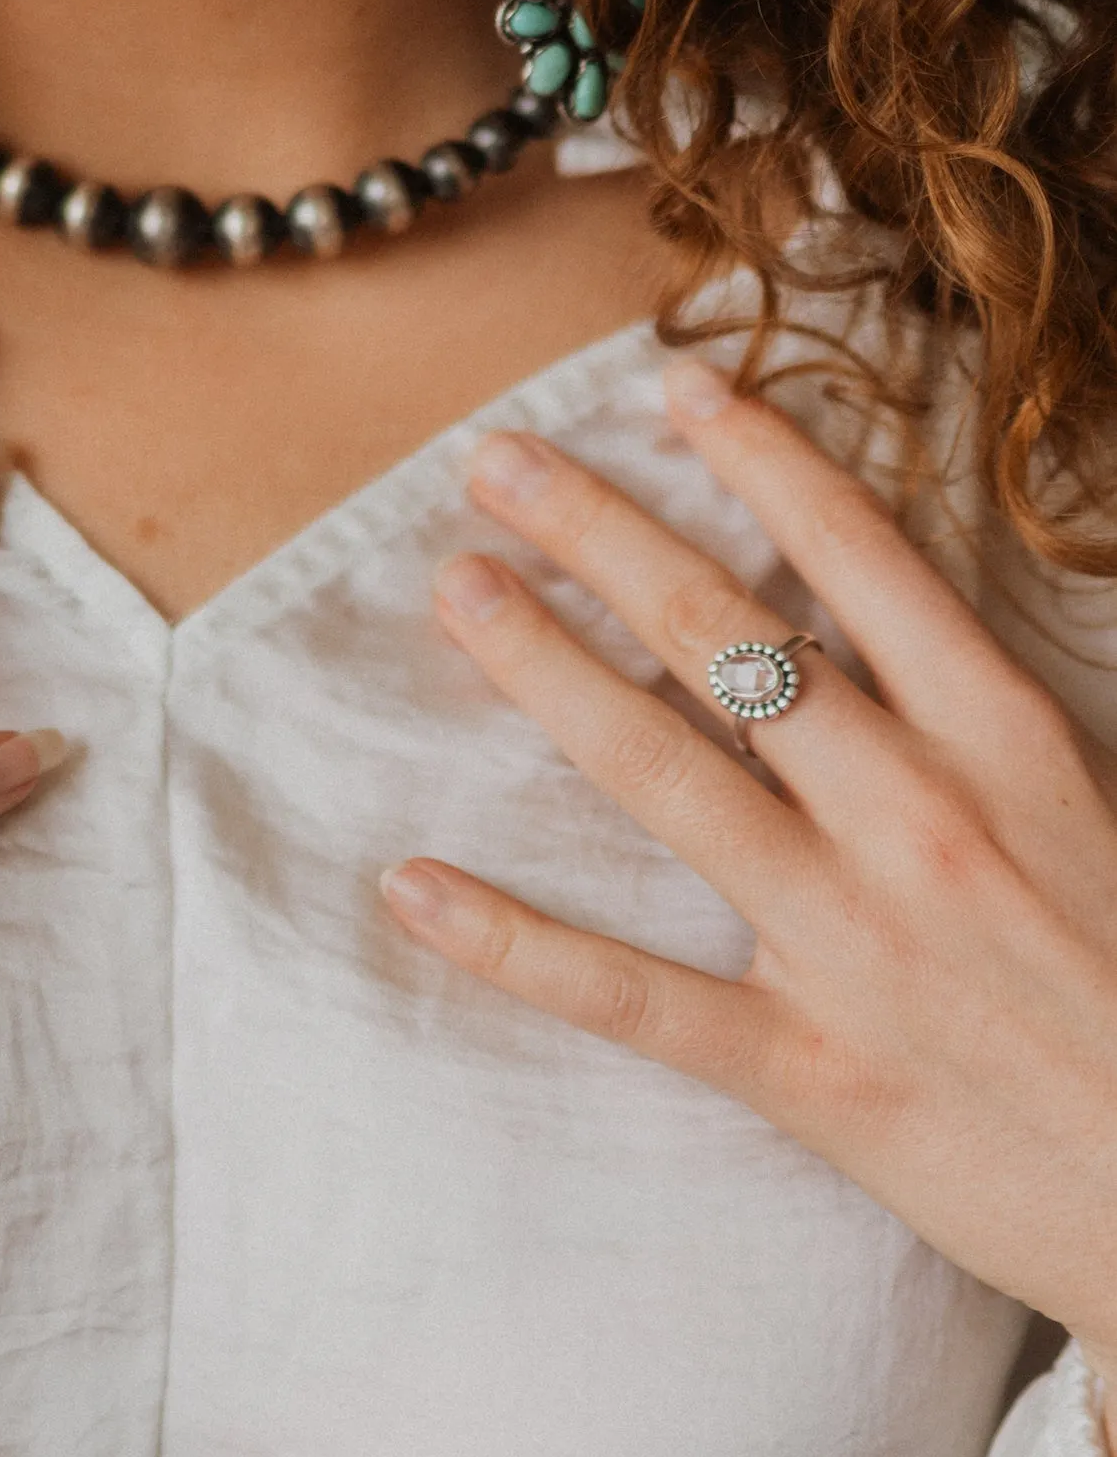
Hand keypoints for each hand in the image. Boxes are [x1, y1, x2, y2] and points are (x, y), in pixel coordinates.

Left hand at [380, 365, 1116, 1426]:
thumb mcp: (1110, 810)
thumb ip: (1006, 726)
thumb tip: (910, 638)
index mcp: (1010, 741)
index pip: (860, 558)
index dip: (756, 458)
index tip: (665, 388)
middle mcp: (919, 816)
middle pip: (728, 637)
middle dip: (603, 533)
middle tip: (496, 462)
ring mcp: (851, 943)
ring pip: (662, 771)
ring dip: (543, 668)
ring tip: (456, 588)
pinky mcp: (805, 1069)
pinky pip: (629, 993)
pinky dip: (509, 943)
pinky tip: (409, 886)